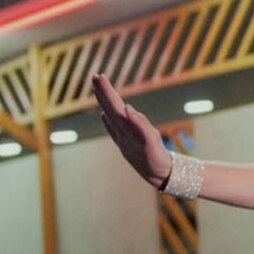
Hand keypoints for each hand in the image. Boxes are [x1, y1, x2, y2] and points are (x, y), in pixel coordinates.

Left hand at [92, 73, 170, 187]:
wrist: (158, 177)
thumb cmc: (156, 159)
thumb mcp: (152, 141)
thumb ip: (140, 124)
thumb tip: (127, 108)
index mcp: (126, 129)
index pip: (114, 105)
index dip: (107, 90)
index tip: (100, 76)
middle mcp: (121, 133)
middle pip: (109, 108)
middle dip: (102, 92)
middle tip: (95, 76)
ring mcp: (122, 138)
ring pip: (110, 116)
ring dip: (103, 102)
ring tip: (98, 89)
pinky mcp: (125, 144)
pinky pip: (113, 128)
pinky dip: (107, 118)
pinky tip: (104, 114)